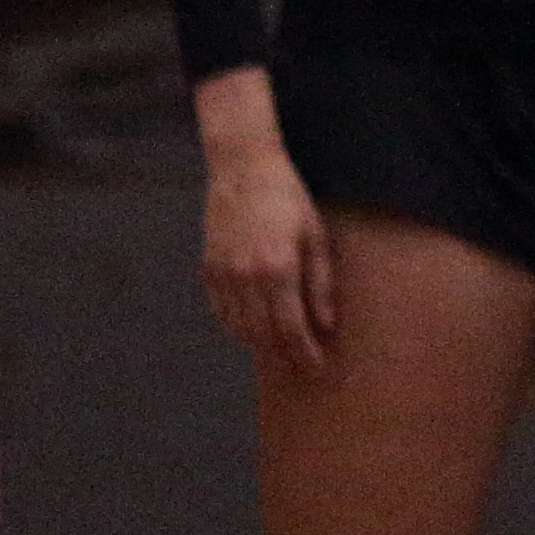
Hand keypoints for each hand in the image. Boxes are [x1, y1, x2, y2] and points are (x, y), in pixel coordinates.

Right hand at [199, 135, 338, 377]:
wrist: (242, 167)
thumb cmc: (288, 197)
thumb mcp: (315, 236)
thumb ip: (320, 283)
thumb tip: (326, 324)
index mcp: (279, 269)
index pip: (291, 327)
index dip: (304, 352)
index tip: (316, 367)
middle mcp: (247, 277)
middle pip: (264, 334)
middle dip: (284, 355)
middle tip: (300, 367)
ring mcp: (223, 274)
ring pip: (239, 327)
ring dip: (260, 345)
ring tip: (280, 352)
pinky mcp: (208, 268)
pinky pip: (221, 311)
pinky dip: (236, 327)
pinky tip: (252, 329)